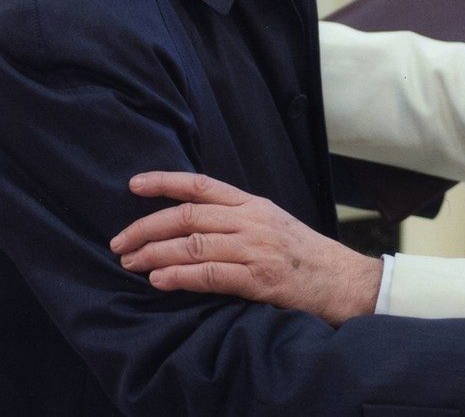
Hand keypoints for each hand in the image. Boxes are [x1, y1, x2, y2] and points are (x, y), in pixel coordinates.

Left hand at [109, 171, 380, 325]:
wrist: (346, 283)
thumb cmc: (307, 258)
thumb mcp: (274, 226)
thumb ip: (238, 221)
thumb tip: (192, 225)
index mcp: (254, 205)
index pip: (202, 185)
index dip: (164, 182)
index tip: (133, 185)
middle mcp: (253, 221)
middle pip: (187, 216)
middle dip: (146, 227)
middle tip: (118, 243)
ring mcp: (256, 249)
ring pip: (193, 244)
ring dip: (154, 253)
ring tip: (130, 263)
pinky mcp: (260, 279)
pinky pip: (210, 274)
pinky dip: (179, 275)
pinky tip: (159, 280)